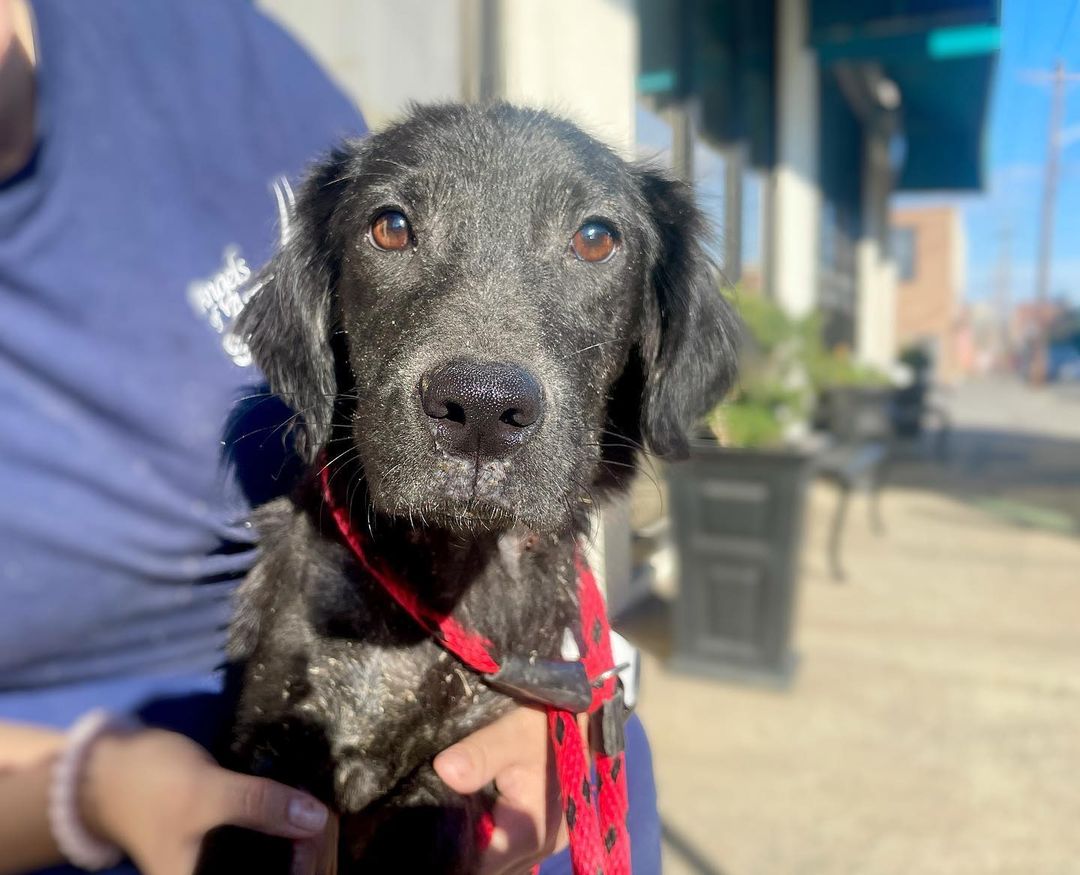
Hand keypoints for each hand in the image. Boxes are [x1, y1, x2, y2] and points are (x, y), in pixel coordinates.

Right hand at [79, 728, 334, 874]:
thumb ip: (258, 805)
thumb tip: (315, 817)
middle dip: (312, 856)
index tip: (320, 833)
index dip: (306, 868)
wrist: (114, 770)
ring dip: (308, 846)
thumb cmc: (153, 786)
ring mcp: (228, 868)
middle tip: (322, 818)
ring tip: (317, 815)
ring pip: (284, 868)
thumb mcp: (207, 793)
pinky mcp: (235, 849)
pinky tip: (307, 814)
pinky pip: (274, 853)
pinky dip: (294, 836)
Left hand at [434, 707, 567, 874]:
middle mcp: (542, 846)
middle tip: (435, 815)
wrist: (584, 712)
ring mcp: (547, 842)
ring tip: (455, 812)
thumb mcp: (513, 730)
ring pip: (499, 859)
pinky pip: (510, 848)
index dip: (451, 848)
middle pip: (489, 865)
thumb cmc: (549, 721)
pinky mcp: (546, 831)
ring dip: (478, 842)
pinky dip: (492, 836)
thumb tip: (443, 770)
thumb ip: (480, 753)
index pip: (479, 863)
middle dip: (461, 845)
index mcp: (531, 832)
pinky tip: (476, 812)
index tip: (430, 820)